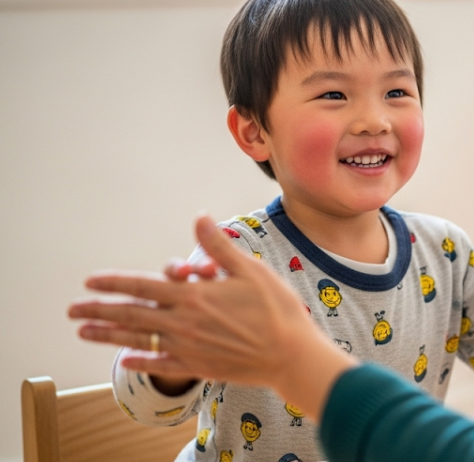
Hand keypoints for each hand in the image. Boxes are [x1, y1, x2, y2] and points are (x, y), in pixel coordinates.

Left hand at [68, 215, 355, 420]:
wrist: (291, 355)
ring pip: (139, 340)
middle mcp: (184, 323)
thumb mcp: (249, 270)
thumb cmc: (276, 309)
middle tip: (72, 310)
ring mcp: (189, 348)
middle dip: (99, 310)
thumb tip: (199, 217)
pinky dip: (142, 361)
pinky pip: (162, 364)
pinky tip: (125, 360)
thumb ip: (218, 246)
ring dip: (109, 335)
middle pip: (132, 315)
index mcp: (194, 296)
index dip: (114, 282)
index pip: (143, 286)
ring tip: (85, 332)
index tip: (90, 280)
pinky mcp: (200, 366)